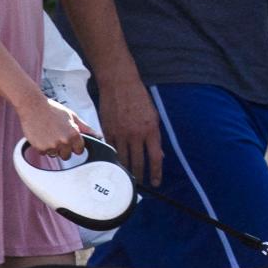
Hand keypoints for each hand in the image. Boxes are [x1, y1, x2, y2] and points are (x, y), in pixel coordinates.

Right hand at [20, 91, 87, 157]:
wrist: (32, 106)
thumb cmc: (53, 109)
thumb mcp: (72, 116)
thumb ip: (86, 128)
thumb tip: (99, 136)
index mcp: (74, 134)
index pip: (79, 150)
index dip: (75, 144)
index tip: (70, 139)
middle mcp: (63, 142)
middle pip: (67, 156)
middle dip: (64, 148)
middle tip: (57, 135)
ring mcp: (51, 146)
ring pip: (55, 154)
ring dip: (53, 147)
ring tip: (49, 133)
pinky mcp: (40, 148)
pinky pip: (44, 153)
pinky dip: (43, 146)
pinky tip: (41, 135)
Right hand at [96, 70, 162, 187]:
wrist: (119, 83)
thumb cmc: (139, 97)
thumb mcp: (154, 115)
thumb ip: (156, 136)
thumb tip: (160, 154)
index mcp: (150, 130)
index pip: (155, 158)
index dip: (156, 173)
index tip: (156, 182)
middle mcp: (136, 134)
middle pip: (138, 163)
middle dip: (140, 176)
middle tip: (140, 184)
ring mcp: (120, 134)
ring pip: (123, 159)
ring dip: (126, 170)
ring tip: (127, 177)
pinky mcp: (108, 131)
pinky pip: (111, 150)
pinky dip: (113, 158)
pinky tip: (116, 163)